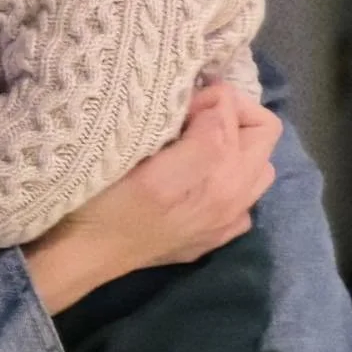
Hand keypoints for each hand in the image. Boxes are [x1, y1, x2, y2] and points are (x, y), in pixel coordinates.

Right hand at [23, 82, 278, 311]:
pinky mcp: (217, 233)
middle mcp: (236, 201)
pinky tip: (198, 176)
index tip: (177, 105)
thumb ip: (202, 142)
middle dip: (231, 113)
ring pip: (258, 162)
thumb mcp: (151, 168)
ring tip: (198, 138)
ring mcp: (229, 220)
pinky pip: (244, 193)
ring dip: (236, 142)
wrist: (88, 254)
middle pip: (263, 133)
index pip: (237, 109)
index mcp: (224, 180)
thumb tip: (220, 110)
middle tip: (191, 113)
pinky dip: (230, 176)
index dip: (206, 96)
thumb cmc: (110, 203)